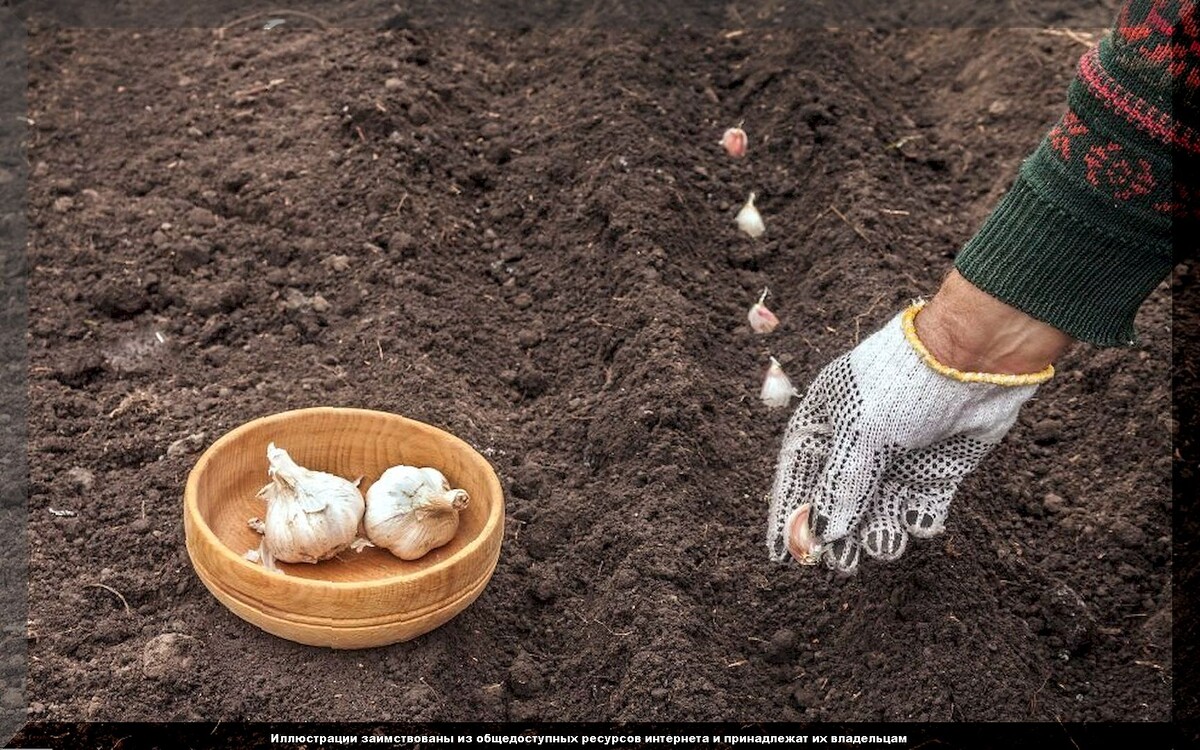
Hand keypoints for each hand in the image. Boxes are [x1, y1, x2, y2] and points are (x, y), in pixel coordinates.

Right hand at [766, 271, 1071, 572]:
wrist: (976, 360)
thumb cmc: (904, 384)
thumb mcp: (863, 436)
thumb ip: (841, 487)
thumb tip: (822, 535)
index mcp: (827, 417)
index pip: (799, 472)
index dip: (788, 513)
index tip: (780, 554)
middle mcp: (860, 439)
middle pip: (840, 498)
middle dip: (840, 534)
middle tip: (841, 565)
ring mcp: (899, 454)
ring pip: (880, 508)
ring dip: (879, 531)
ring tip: (884, 547)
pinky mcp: (937, 467)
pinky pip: (920, 505)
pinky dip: (917, 520)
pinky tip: (917, 524)